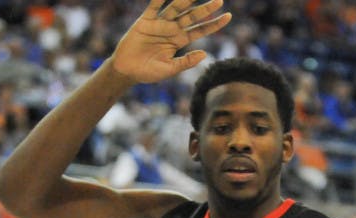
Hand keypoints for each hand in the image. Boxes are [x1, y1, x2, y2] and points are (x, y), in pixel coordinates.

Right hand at [110, 0, 231, 83]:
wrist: (127, 71)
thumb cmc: (148, 72)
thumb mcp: (170, 69)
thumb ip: (186, 62)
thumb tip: (205, 54)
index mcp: (180, 40)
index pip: (200, 29)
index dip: (214, 24)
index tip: (229, 16)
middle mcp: (172, 29)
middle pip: (192, 16)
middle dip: (205, 8)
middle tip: (220, 0)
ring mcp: (159, 23)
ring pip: (176, 8)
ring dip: (186, 0)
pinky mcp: (145, 21)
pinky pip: (154, 6)